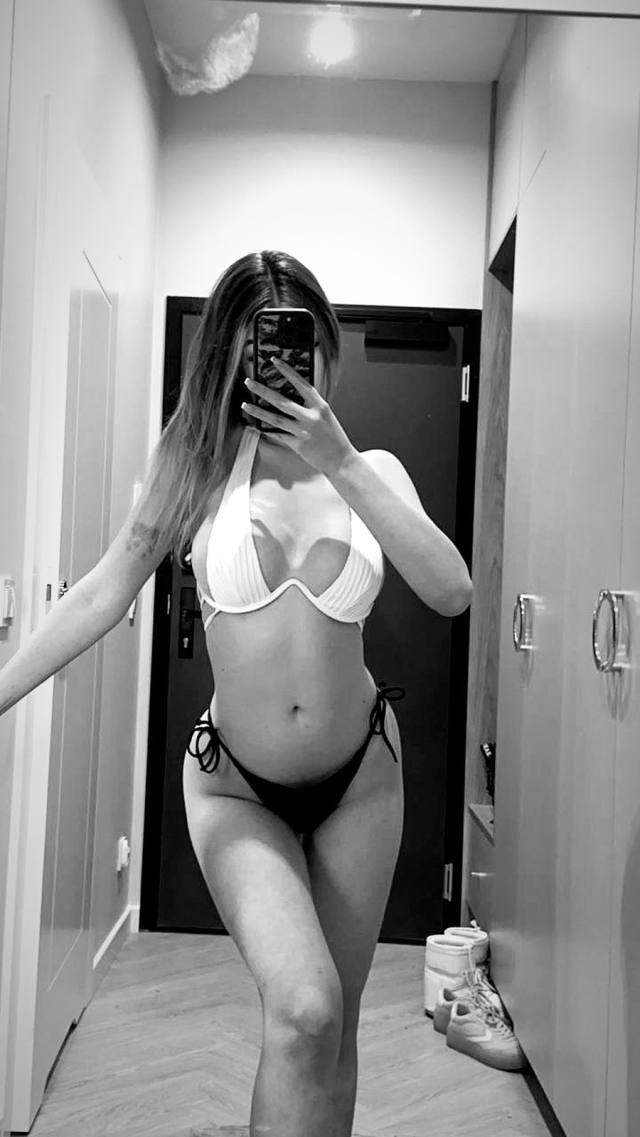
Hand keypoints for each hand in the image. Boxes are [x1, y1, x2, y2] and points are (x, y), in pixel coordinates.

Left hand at [241, 358, 356, 476]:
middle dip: (263, 391)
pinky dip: (266, 429)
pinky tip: (255, 425)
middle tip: (249, 382)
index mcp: (320, 406)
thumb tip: (290, 395)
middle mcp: (311, 417)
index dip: (287, 371)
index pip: (301, 384)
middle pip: (282, 401)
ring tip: (245, 404)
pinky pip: (278, 435)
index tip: (275, 361)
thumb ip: (310, 406)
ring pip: (275, 419)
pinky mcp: (298, 445)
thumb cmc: (333, 437)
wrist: (341, 460)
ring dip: (258, 412)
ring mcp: (303, 432)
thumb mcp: (325, 416)